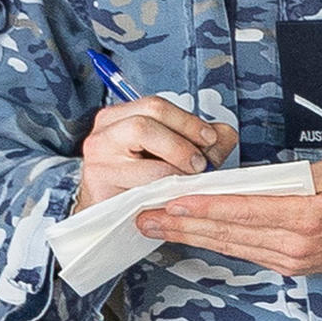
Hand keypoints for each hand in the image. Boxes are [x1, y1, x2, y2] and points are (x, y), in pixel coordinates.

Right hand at [76, 97, 230, 215]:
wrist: (112, 215)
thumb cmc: (142, 183)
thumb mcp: (174, 157)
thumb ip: (204, 143)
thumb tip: (224, 134)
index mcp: (121, 118)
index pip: (156, 106)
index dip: (188, 121)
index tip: (209, 138)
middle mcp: (105, 133)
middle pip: (146, 120)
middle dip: (182, 141)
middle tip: (200, 163)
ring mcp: (97, 157)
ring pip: (140, 141)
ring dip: (174, 162)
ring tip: (187, 178)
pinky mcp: (99, 182)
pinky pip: (136, 179)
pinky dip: (162, 186)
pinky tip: (172, 193)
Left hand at [143, 157, 321, 276]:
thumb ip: (297, 175)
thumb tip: (255, 178)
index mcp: (307, 218)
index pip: (245, 210)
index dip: (206, 206)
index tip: (173, 200)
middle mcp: (294, 244)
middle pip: (228, 233)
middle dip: (182, 224)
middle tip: (144, 216)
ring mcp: (290, 259)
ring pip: (230, 245)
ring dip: (191, 235)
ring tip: (156, 226)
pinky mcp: (289, 266)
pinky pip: (244, 253)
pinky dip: (215, 243)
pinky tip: (192, 234)